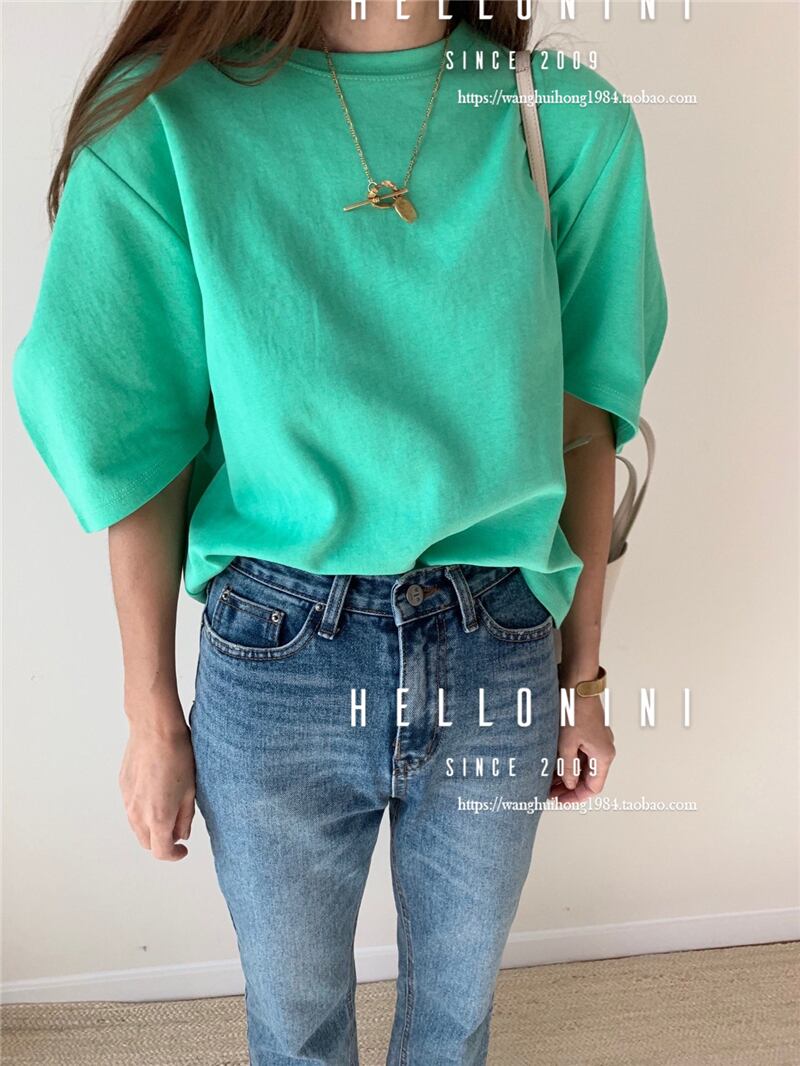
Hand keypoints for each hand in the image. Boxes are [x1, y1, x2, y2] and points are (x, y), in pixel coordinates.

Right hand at [119, 705, 194, 860]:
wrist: (155, 730)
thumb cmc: (178, 757)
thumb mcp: (190, 791)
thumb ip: (185, 818)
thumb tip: (181, 835)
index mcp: (158, 818)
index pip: (162, 852)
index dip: (174, 855)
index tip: (182, 850)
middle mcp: (138, 814)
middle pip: (147, 843)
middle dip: (162, 842)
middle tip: (177, 830)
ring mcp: (127, 801)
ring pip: (137, 827)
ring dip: (151, 827)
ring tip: (168, 809)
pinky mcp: (123, 788)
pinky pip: (132, 808)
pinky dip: (143, 810)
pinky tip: (156, 792)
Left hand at [549, 693, 614, 804]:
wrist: (578, 684)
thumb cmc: (574, 709)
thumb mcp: (567, 743)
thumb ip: (568, 767)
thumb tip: (569, 783)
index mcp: (603, 755)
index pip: (593, 787)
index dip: (576, 796)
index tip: (560, 800)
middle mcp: (604, 749)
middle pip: (589, 778)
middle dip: (569, 787)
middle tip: (550, 792)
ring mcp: (598, 740)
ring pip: (584, 766)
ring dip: (568, 774)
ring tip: (549, 780)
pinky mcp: (589, 732)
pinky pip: (581, 753)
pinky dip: (569, 761)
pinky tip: (554, 765)